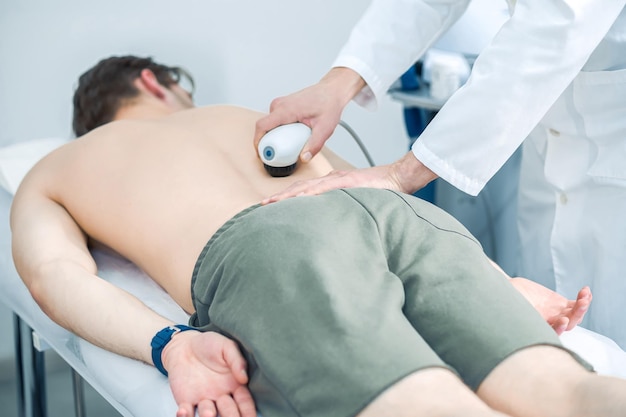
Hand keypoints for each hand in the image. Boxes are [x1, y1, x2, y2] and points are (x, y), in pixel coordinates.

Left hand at [162, 330, 255, 416]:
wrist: (184, 346)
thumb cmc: (208, 344)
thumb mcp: (226, 346)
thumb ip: (237, 360)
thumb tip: (244, 378)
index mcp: (235, 385)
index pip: (245, 402)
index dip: (248, 411)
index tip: (250, 416)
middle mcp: (221, 397)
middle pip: (229, 413)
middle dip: (231, 416)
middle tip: (230, 416)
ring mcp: (204, 401)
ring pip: (208, 416)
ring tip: (209, 413)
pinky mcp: (186, 402)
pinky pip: (187, 413)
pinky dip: (185, 416)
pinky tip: (184, 412)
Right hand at [254, 67, 364, 162]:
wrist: (332, 92)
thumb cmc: (328, 104)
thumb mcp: (325, 128)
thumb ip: (315, 144)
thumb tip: (304, 158)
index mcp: (286, 109)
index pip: (262, 126)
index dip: (257, 142)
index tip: (262, 154)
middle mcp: (280, 105)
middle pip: (264, 127)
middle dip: (269, 142)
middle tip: (280, 154)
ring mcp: (280, 105)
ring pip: (269, 125)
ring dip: (275, 137)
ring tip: (289, 145)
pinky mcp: (282, 107)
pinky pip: (274, 122)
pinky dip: (279, 131)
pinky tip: (291, 136)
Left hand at [261, 152, 436, 203]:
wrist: (397, 178)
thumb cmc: (379, 190)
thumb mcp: (355, 200)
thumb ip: (341, 205)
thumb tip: (328, 220)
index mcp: (331, 184)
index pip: (303, 191)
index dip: (286, 198)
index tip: (270, 206)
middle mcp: (331, 180)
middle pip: (299, 188)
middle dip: (280, 197)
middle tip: (261, 206)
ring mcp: (338, 180)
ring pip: (307, 188)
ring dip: (288, 196)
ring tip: (272, 203)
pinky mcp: (347, 182)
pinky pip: (325, 188)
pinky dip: (310, 193)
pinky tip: (299, 197)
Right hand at [510, 277, 591, 334]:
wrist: (510, 290)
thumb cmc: (507, 301)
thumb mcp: (512, 308)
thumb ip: (520, 313)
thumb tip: (518, 319)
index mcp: (538, 327)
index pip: (553, 333)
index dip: (559, 328)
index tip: (562, 320)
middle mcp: (550, 323)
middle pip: (569, 324)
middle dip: (576, 314)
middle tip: (582, 303)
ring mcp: (557, 314)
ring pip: (575, 314)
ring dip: (582, 305)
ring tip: (584, 295)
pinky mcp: (561, 304)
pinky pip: (576, 303)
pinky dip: (583, 298)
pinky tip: (586, 291)